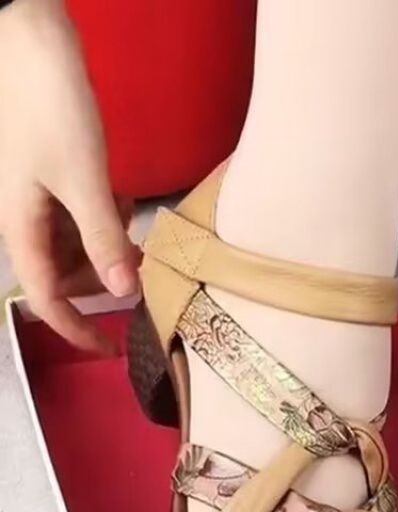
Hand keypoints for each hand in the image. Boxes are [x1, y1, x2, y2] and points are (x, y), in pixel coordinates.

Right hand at [0, 0, 138, 353]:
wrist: (31, 42)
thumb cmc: (51, 111)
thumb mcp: (84, 182)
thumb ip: (104, 239)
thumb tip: (126, 293)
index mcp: (22, 228)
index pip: (47, 299)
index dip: (77, 329)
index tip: (111, 350)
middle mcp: (27, 218)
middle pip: (64, 274)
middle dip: (101, 280)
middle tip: (142, 274)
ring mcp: (40, 196)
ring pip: (75, 245)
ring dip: (107, 247)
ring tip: (135, 235)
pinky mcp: (56, 175)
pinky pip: (81, 214)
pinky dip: (104, 217)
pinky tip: (122, 200)